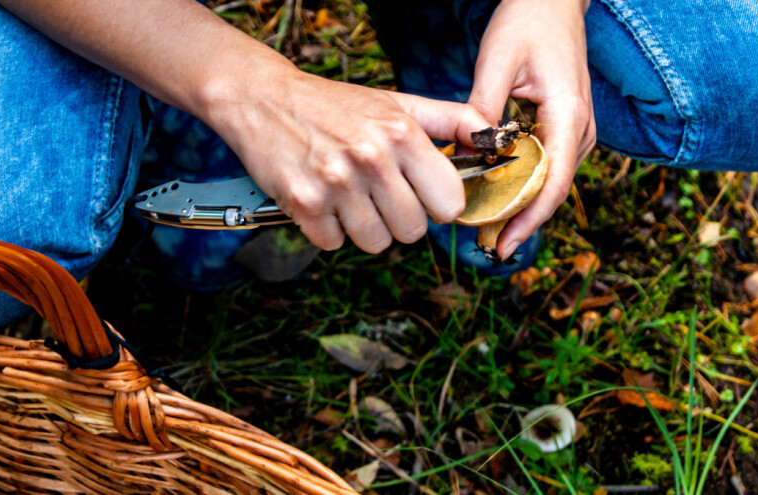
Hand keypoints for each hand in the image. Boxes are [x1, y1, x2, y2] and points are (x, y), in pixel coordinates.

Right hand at [207, 66, 489, 252]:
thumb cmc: (336, 105)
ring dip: (364, 227)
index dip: (436, 204)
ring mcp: (335, 182)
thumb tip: (494, 136)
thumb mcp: (397, 102)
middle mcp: (372, 158)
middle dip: (398, 218)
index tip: (421, 194)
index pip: (448, 203)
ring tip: (348, 195)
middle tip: (377, 193)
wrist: (263, 98)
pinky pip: (334, 244)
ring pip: (375, 243)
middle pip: (412, 230)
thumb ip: (450, 119)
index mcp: (402, 134)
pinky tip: (321, 200)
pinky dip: (328, 229)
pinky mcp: (302, 203)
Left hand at [469, 0, 595, 258]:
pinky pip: (548, 168)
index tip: (503, 244)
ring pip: (552, 183)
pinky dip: (525, 187)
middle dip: (522, 221)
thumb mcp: (496, 61)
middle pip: (554, 191)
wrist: (553, 3)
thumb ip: (482, 109)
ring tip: (489, 231)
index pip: (553, 182)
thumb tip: (468, 154)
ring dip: (523, 208)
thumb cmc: (527, 22)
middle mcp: (580, 129)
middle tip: (486, 246)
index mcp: (568, 114)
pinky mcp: (566, 129)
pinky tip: (500, 200)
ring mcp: (577, 131)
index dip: (528, 219)